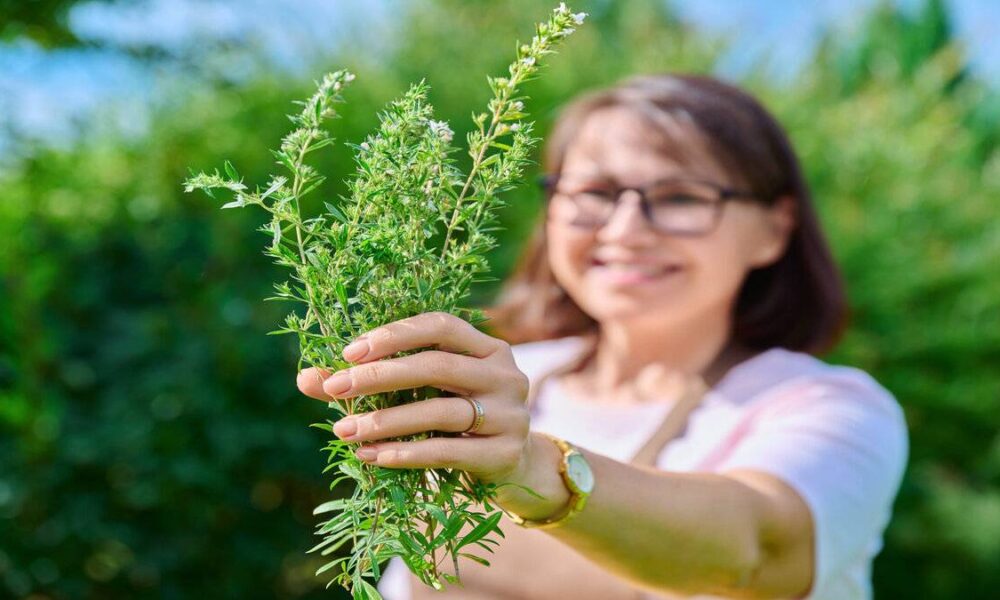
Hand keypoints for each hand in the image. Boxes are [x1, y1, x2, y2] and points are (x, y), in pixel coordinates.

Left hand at [296, 312, 531, 484]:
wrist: (514, 467)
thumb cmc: (458, 419)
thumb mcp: (424, 393)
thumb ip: (370, 382)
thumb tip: (307, 378)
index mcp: (487, 347)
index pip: (440, 325)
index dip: (394, 335)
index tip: (349, 352)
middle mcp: (505, 374)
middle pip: (436, 365)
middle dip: (380, 376)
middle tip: (336, 388)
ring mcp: (510, 414)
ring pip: (440, 411)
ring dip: (387, 421)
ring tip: (345, 430)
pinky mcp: (504, 453)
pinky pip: (449, 451)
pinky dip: (408, 453)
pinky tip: (374, 456)